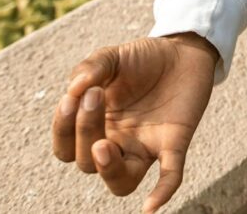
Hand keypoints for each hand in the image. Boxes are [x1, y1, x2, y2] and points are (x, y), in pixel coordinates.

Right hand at [51, 32, 218, 212]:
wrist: (184, 50)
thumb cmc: (143, 59)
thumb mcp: (112, 57)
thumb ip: (91, 68)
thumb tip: (74, 89)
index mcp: (95, 127)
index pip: (66, 149)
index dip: (63, 129)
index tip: (75, 95)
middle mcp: (118, 143)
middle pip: (88, 162)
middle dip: (85, 130)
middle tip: (96, 95)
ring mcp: (146, 145)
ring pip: (122, 182)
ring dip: (109, 169)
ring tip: (103, 144)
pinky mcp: (175, 142)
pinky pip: (169, 175)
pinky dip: (162, 191)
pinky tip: (151, 208)